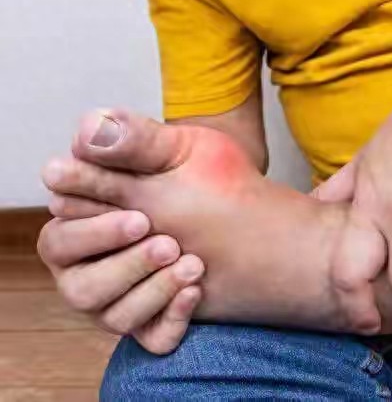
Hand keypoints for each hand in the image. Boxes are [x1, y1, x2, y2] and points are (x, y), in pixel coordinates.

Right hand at [36, 114, 204, 353]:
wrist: (255, 206)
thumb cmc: (203, 174)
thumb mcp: (177, 149)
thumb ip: (134, 140)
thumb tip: (88, 129)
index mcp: (82, 224)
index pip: (59, 239)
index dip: (94, 231)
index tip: (140, 217)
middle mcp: (92, 267)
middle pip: (78, 288)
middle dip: (123, 267)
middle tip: (168, 243)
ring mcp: (122, 298)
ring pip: (112, 317)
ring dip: (152, 291)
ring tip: (192, 263)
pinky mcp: (156, 321)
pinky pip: (153, 338)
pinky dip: (172, 319)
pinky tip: (196, 290)